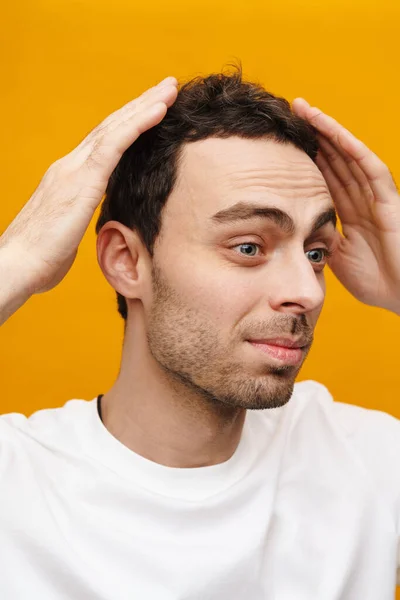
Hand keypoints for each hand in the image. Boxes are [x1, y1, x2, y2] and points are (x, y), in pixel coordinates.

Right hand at [0, 77, 177, 294]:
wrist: (15, 267)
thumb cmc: (39, 262)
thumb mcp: (66, 237)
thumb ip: (78, 222)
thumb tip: (85, 227)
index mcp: (67, 180)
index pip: (102, 144)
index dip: (127, 125)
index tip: (151, 111)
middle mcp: (69, 167)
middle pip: (110, 127)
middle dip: (139, 105)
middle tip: (165, 88)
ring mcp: (73, 170)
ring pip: (115, 127)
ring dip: (144, 105)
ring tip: (169, 88)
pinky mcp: (81, 180)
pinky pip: (115, 143)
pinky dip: (138, 123)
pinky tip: (159, 109)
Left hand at [292, 98, 399, 313]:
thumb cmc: (377, 282)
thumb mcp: (339, 258)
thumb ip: (323, 238)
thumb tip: (300, 227)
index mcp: (350, 213)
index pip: (325, 177)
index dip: (306, 158)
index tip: (283, 143)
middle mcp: (362, 199)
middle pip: (335, 159)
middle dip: (313, 135)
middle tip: (291, 112)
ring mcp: (376, 197)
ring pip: (349, 155)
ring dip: (327, 131)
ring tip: (305, 109)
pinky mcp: (389, 200)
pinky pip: (369, 167)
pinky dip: (351, 147)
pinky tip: (332, 130)